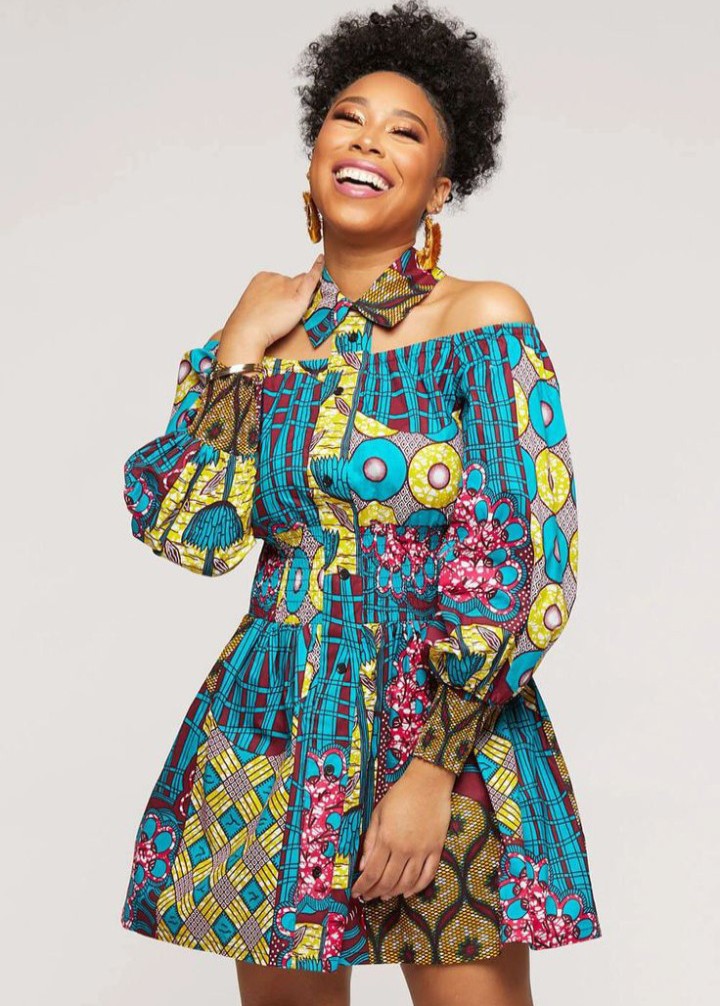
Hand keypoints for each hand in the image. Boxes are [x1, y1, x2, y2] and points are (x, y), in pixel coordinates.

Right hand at [217, 252, 324, 363]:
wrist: (247, 330)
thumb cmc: (249, 324)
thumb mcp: (255, 306)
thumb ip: (268, 299)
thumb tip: (280, 301)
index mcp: (262, 277)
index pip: (281, 280)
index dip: (283, 292)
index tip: (280, 302)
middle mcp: (276, 278)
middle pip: (293, 281)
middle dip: (294, 293)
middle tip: (284, 312)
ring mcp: (287, 285)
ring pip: (303, 283)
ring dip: (302, 293)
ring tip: (291, 312)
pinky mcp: (298, 297)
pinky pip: (311, 279)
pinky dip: (318, 269)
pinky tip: (321, 261)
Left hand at [351, 757, 454, 901]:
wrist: (428, 783)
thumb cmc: (400, 795)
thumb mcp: (378, 814)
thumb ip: (370, 841)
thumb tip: (362, 866)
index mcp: (386, 838)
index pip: (372, 872)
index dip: (362, 886)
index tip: (356, 892)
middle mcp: (404, 848)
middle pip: (388, 881)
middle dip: (375, 892)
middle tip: (368, 897)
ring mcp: (422, 850)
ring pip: (407, 882)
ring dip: (394, 893)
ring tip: (385, 896)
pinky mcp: (436, 849)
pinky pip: (427, 876)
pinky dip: (417, 888)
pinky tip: (408, 892)